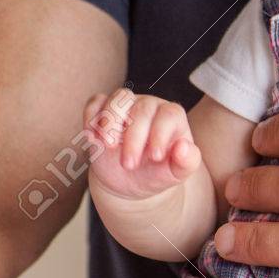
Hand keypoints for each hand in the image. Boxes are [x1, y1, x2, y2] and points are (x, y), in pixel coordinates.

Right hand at [83, 88, 201, 199]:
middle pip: (142, 108)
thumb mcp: (175, 173)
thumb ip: (187, 162)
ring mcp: (126, 106)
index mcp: (172, 118)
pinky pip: (95, 102)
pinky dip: (91, 117)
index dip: (161, 134)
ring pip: (120, 97)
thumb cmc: (157, 173)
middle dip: (134, 138)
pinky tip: (92, 139)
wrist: (130, 180)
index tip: (155, 157)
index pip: (169, 115)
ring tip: (108, 146)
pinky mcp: (104, 111)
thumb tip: (184, 147)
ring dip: (111, 121)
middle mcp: (150, 106)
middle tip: (129, 165)